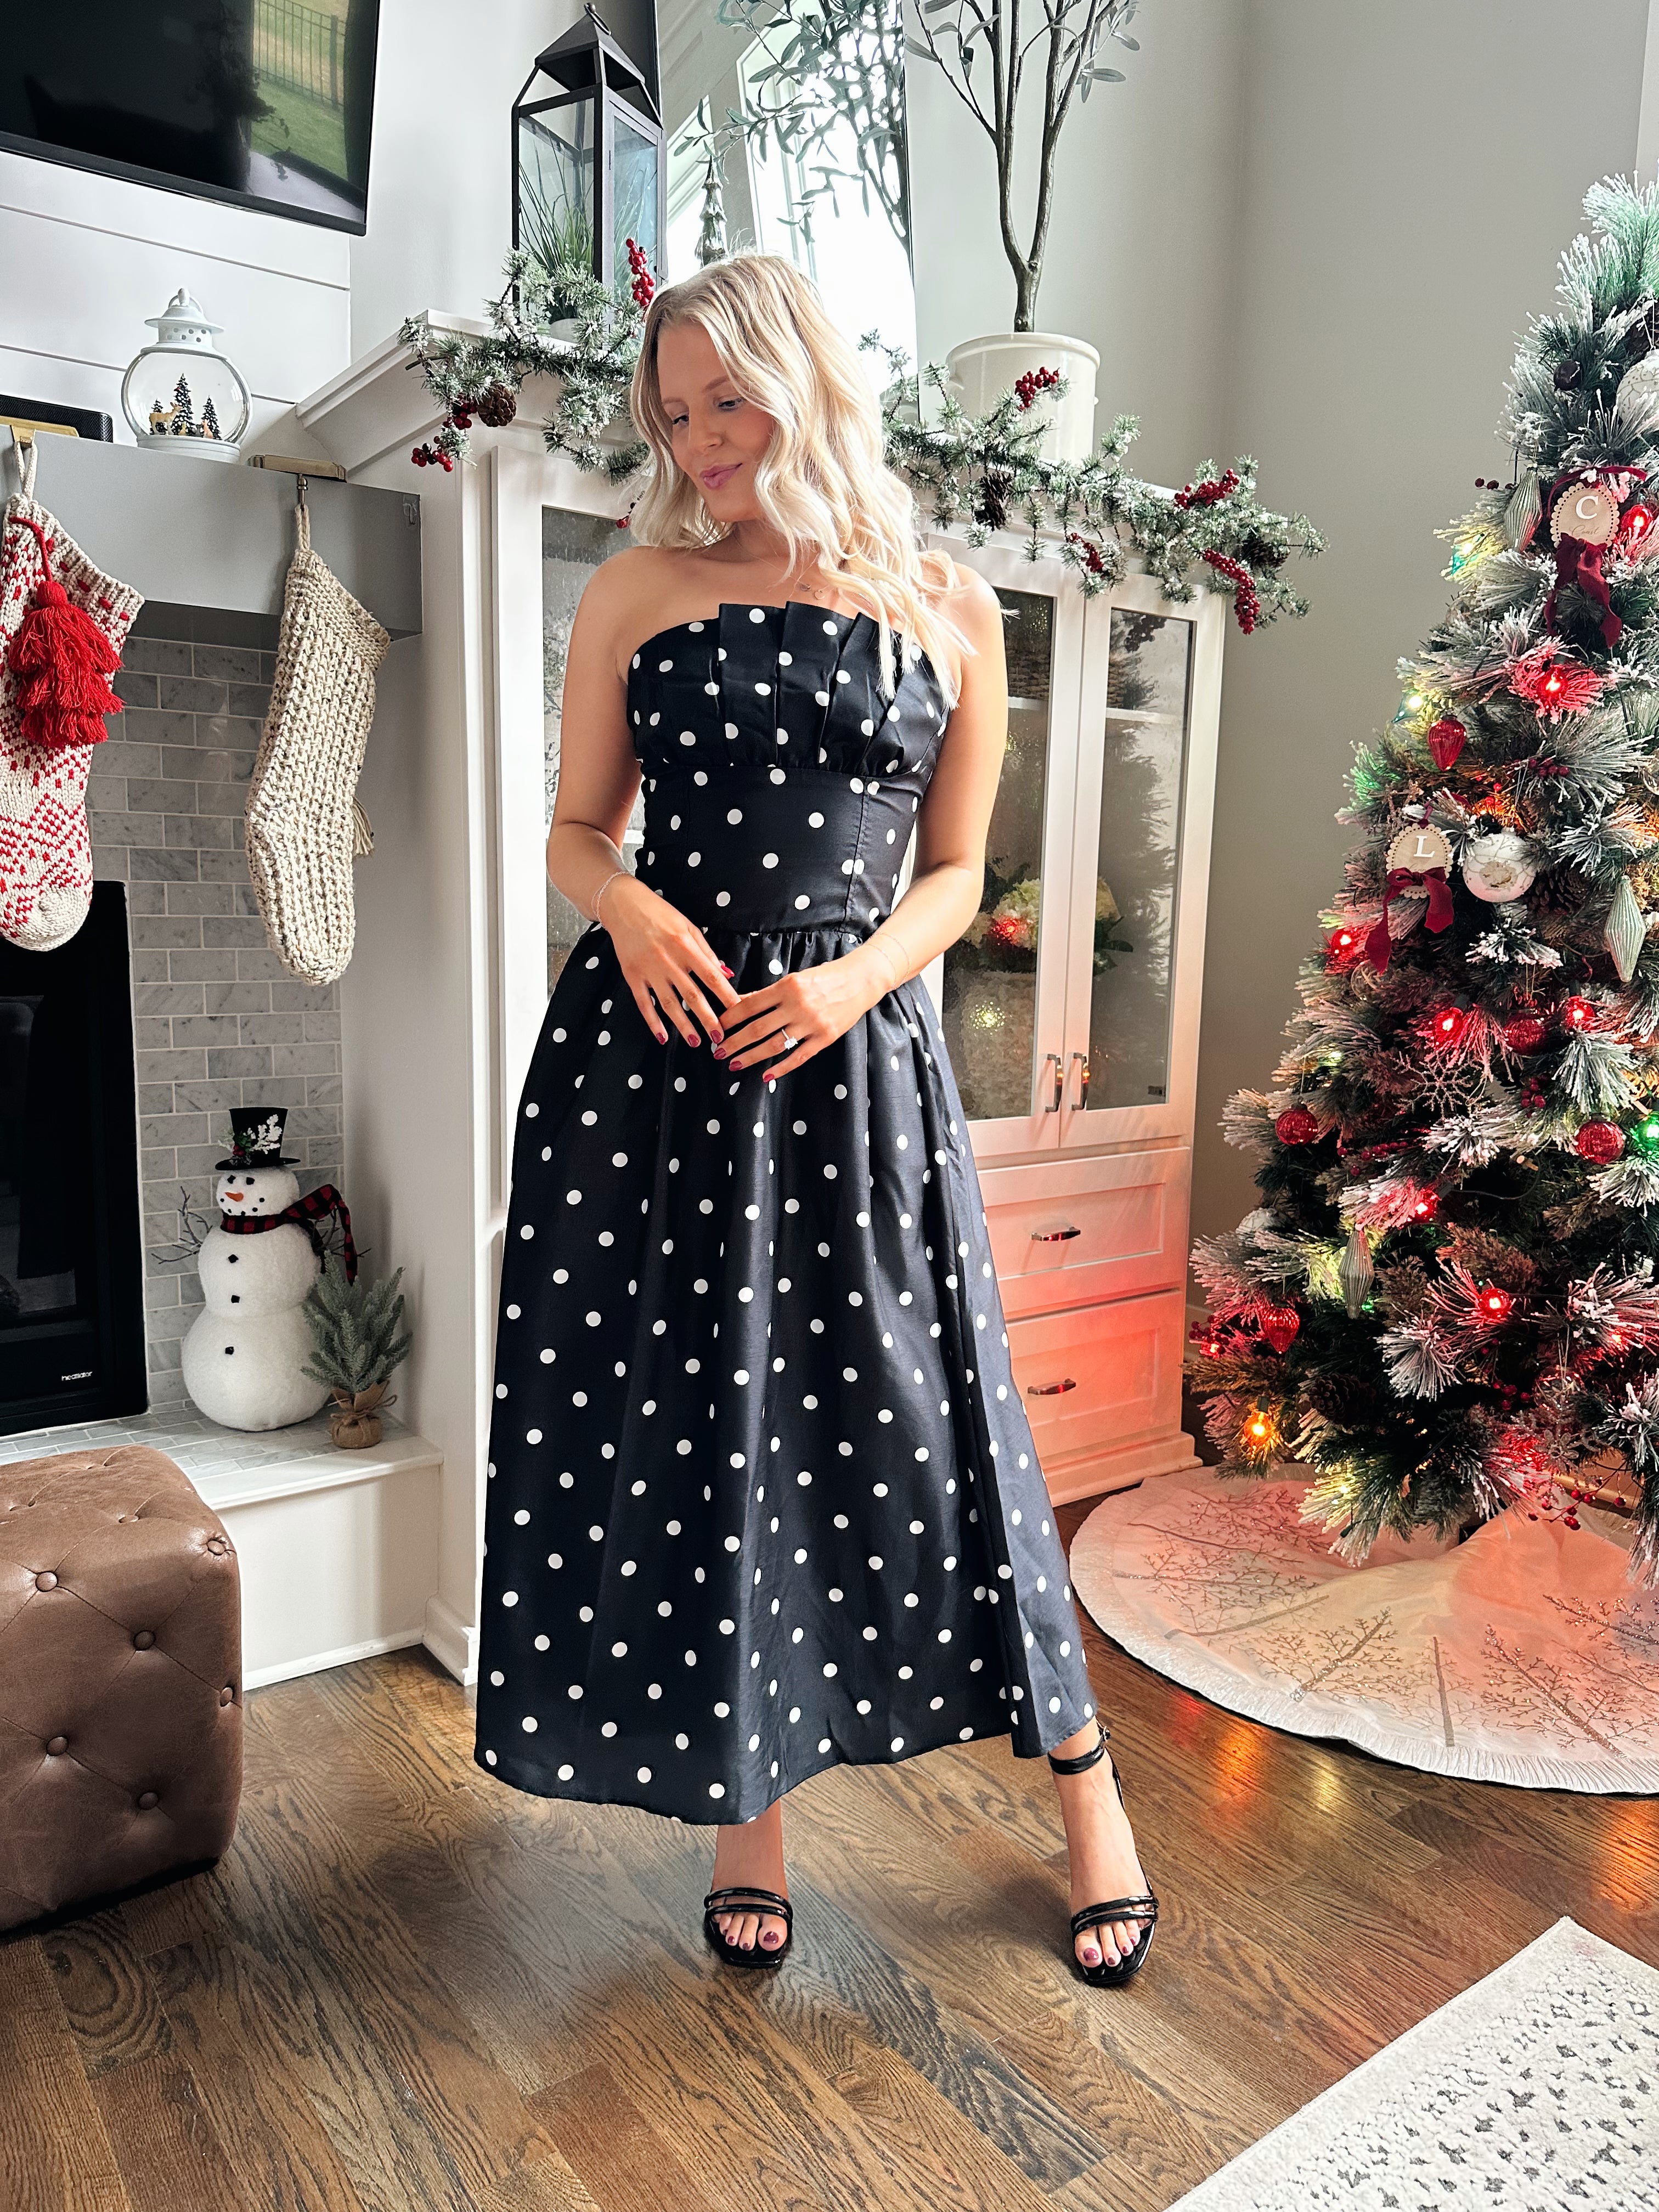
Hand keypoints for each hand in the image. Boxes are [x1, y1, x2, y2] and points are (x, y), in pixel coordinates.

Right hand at [598, 874, 741, 1046]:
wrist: (624, 906)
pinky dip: (652, 1022)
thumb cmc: (661, 914)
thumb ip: (708, 952)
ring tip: (696, 1042)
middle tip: (720, 1037)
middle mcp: (668, 960)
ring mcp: (649, 970)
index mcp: (686, 946)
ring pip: (669, 1003)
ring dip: (683, 1025)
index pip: (711, 976)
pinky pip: (643, 1003)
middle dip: (707, 1018)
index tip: (738, 1012)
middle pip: (692, 994)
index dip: (725, 995)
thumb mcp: (689, 927)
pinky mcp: (632, 976)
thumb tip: (727, 973)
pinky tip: (662, 1037)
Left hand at [718, 944, 892, 1083]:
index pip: (750, 1005)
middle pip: (757, 1028)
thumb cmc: (824, 977)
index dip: (730, 1018)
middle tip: (717, 1052)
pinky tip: (766, 1075)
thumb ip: (767, 994)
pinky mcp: (825, 1038)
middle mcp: (797, 1006)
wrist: (860, 980)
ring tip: (733, 1064)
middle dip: (734, 1042)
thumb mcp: (794, 979)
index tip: (716, 1027)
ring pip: (774, 1045)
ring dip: (751, 1057)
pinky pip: (798, 1057)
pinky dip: (781, 1068)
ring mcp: (812, 1024)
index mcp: (786, 987)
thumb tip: (737, 1003)